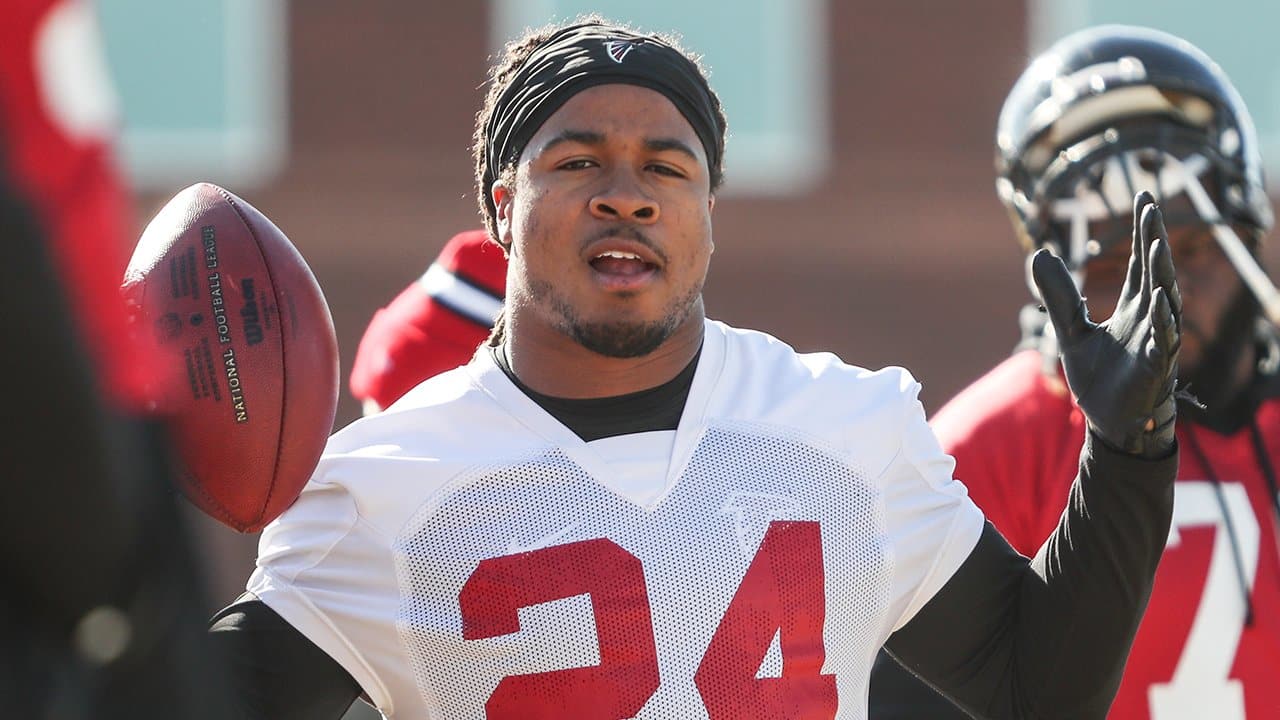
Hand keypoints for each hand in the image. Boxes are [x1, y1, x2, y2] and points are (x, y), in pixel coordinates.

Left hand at [1032, 191, 1181, 458]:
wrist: (1108, 422)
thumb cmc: (1098, 377)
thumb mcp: (1069, 330)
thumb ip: (1059, 294)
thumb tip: (1038, 254)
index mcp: (1134, 308)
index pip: (1141, 262)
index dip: (1142, 232)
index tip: (1144, 198)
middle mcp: (1151, 318)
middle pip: (1155, 272)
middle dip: (1154, 241)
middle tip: (1151, 207)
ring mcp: (1157, 341)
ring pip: (1165, 301)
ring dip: (1161, 273)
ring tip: (1156, 244)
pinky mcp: (1157, 367)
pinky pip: (1165, 339)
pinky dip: (1163, 319)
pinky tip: (1161, 298)